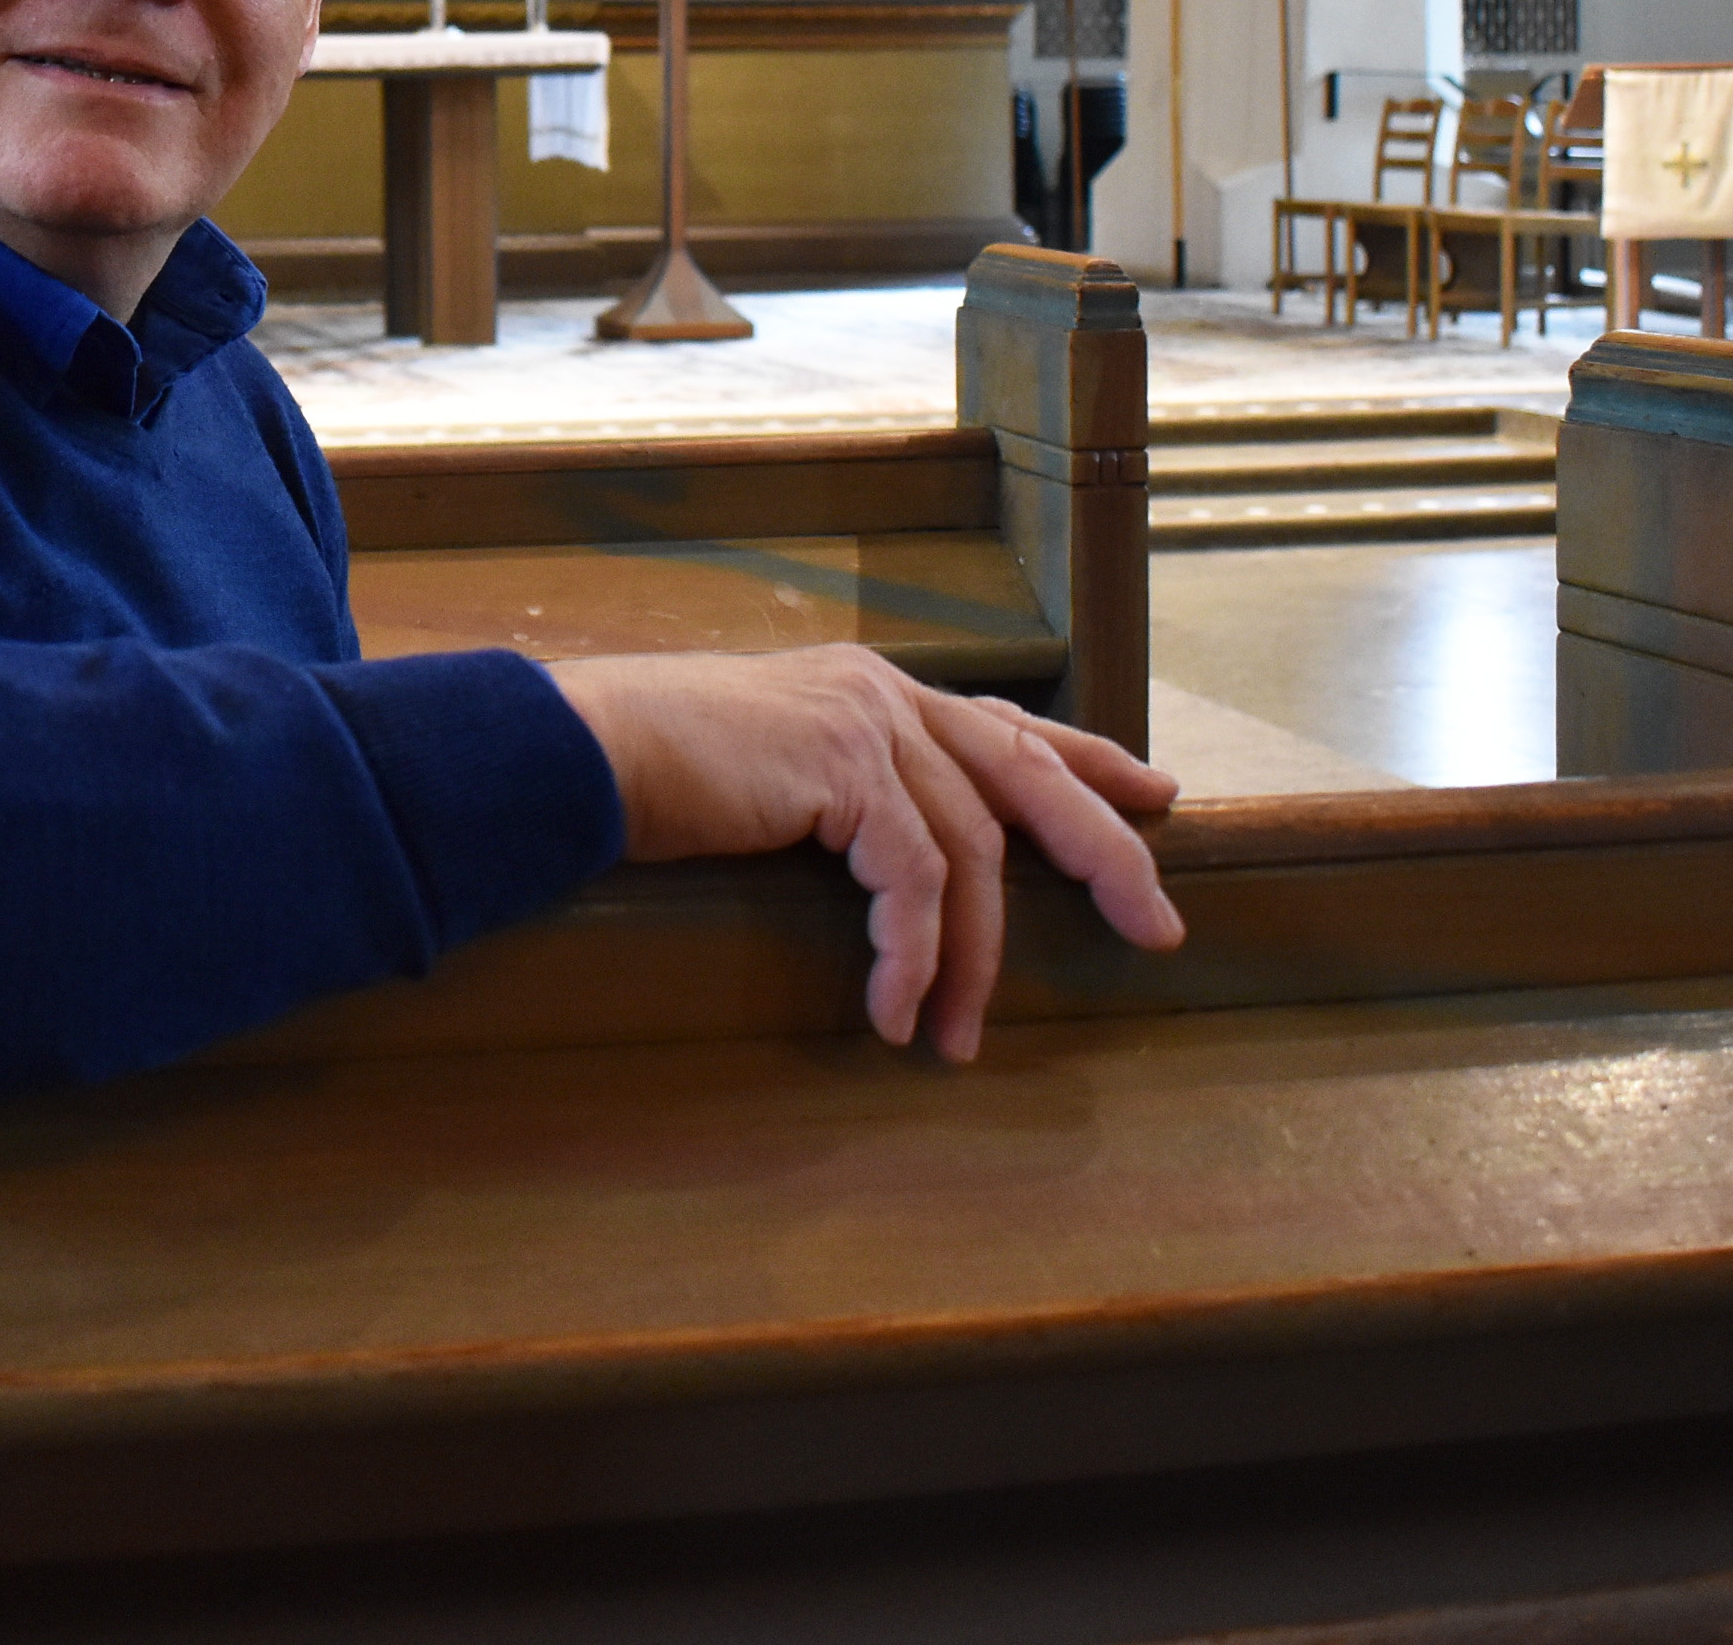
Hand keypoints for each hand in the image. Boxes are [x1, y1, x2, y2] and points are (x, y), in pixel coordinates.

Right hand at [543, 646, 1183, 1061]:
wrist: (576, 755)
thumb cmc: (644, 775)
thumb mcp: (762, 775)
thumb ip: (829, 798)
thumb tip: (873, 868)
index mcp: (868, 690)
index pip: (1005, 723)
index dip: (1087, 759)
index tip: (1156, 794)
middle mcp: (881, 693)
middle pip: (1031, 775)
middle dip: (1104, 853)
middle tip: (1157, 928)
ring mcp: (867, 721)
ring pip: (972, 853)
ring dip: (972, 962)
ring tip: (954, 1043)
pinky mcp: (845, 768)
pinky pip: (913, 884)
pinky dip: (912, 959)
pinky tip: (893, 1016)